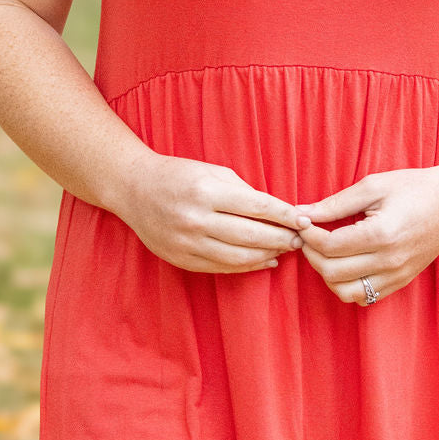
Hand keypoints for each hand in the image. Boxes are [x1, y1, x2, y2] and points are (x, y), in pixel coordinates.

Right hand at [120, 154, 304, 274]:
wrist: (134, 190)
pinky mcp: (182, 260)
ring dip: (269, 254)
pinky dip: (248, 266)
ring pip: (240, 256)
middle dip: (282, 238)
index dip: (284, 215)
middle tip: (301, 238)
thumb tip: (279, 212)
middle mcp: (196, 219)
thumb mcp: (213, 171)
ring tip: (286, 249)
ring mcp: (188, 243)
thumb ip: (244, 191)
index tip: (305, 219)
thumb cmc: (179, 174)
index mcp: (206, 191)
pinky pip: (223, 268)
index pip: (257, 206)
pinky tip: (265, 260)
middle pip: (251, 235)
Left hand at [294, 166, 438, 306]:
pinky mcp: (402, 281)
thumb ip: (335, 203)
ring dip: (327, 275)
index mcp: (381, 234)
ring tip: (325, 252)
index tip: (303, 221)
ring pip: (346, 292)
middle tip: (309, 236)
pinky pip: (365, 297)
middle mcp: (390, 261)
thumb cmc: (414, 188)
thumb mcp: (373, 186)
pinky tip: (345, 263)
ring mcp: (397, 275)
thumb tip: (301, 213)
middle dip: (312, 254)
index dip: (308, 235)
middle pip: (332, 272)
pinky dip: (347, 285)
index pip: (329, 246)